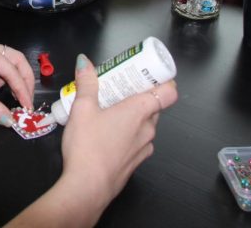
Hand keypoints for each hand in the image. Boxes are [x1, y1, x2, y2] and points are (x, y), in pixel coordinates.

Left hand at [0, 38, 34, 125]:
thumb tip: (8, 119)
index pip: (12, 69)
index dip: (23, 89)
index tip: (28, 107)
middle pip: (15, 61)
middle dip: (24, 81)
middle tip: (27, 102)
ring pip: (7, 66)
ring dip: (13, 82)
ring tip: (14, 99)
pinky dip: (1, 82)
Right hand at [60, 54, 177, 211]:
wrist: (88, 187)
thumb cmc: (88, 146)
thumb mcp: (82, 109)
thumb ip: (86, 83)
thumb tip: (84, 62)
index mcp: (139, 111)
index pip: (169, 92)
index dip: (164, 81)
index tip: (149, 74)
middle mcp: (148, 129)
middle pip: (155, 106)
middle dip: (140, 95)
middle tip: (120, 87)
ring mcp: (144, 147)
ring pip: (146, 124)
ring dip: (134, 115)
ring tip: (111, 109)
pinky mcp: (136, 161)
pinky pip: (138, 140)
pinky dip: (129, 132)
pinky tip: (108, 133)